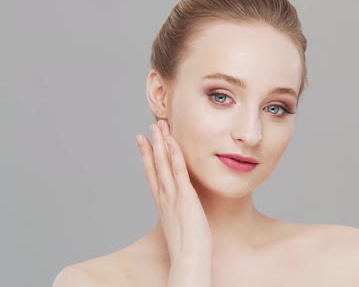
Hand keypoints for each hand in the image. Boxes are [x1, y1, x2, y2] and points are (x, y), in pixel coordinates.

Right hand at [136, 120, 211, 285]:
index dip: (148, 157)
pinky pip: (179, 171)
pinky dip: (175, 155)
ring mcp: (172, 196)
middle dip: (152, 145)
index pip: (153, 175)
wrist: (188, 257)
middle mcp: (164, 197)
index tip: (144, 142)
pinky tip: (172, 142)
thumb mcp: (181, 224)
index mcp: (163, 203)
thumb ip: (180, 212)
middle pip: (155, 165)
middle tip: (149, 126)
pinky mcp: (184, 196)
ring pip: (164, 164)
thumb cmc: (188, 246)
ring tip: (157, 125)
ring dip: (161, 143)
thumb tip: (183, 208)